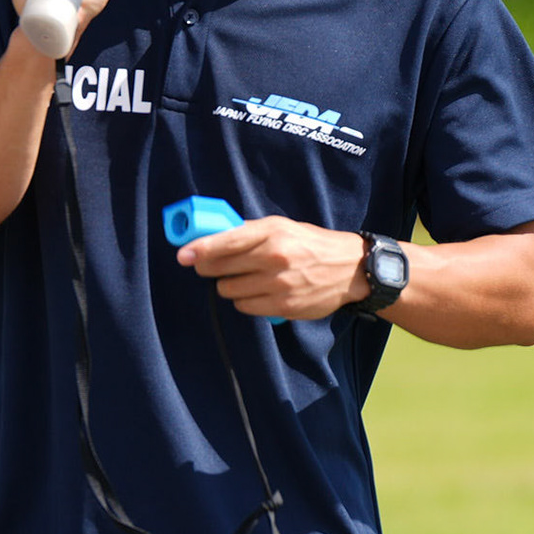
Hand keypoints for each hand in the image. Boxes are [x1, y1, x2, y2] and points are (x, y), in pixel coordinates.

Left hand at [175, 217, 370, 319]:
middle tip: (210, 266)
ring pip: (229, 290)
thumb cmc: (311, 243)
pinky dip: (245, 300)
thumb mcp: (282, 226)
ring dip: (229, 286)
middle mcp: (274, 258)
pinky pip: (245, 307)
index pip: (225, 241)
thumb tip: (212, 235)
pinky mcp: (284, 307)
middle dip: (209, 268)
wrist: (350, 269)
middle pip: (220, 268)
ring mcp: (279, 284)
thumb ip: (249, 231)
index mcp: (272, 233)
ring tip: (244, 278)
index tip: (183, 255)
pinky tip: (257, 291)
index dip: (199, 249)